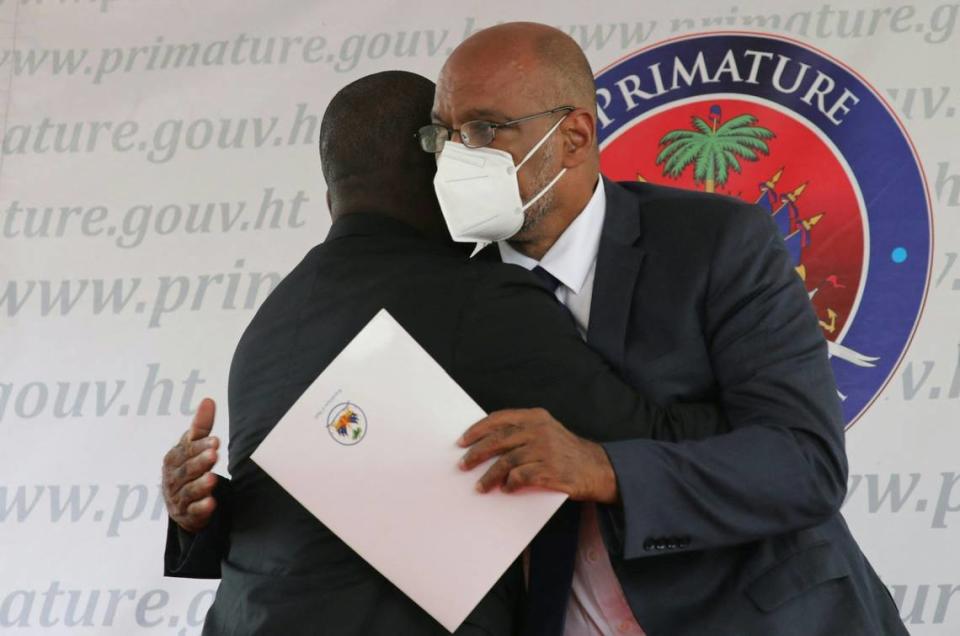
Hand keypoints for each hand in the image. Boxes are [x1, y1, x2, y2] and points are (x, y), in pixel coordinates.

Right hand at [163, 397, 220, 533]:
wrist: (182, 502)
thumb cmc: (189, 467)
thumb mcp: (193, 447)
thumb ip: (201, 426)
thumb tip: (208, 400)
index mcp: (173, 459)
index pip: (186, 451)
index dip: (200, 446)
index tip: (216, 441)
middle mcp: (173, 478)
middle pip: (186, 470)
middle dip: (200, 462)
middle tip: (214, 455)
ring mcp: (178, 498)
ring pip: (189, 491)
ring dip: (200, 485)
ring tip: (213, 478)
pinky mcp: (188, 515)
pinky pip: (194, 512)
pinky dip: (202, 508)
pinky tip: (212, 503)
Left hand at [457, 408, 618, 502]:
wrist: (597, 468)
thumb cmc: (566, 451)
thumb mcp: (547, 431)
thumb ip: (522, 432)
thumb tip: (486, 442)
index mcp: (536, 417)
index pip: (499, 418)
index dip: (478, 430)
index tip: (463, 441)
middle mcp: (539, 430)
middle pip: (498, 440)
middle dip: (477, 453)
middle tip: (463, 465)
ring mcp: (545, 450)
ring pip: (505, 462)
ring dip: (489, 476)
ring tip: (480, 486)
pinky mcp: (549, 470)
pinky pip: (520, 477)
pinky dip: (509, 484)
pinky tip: (506, 489)